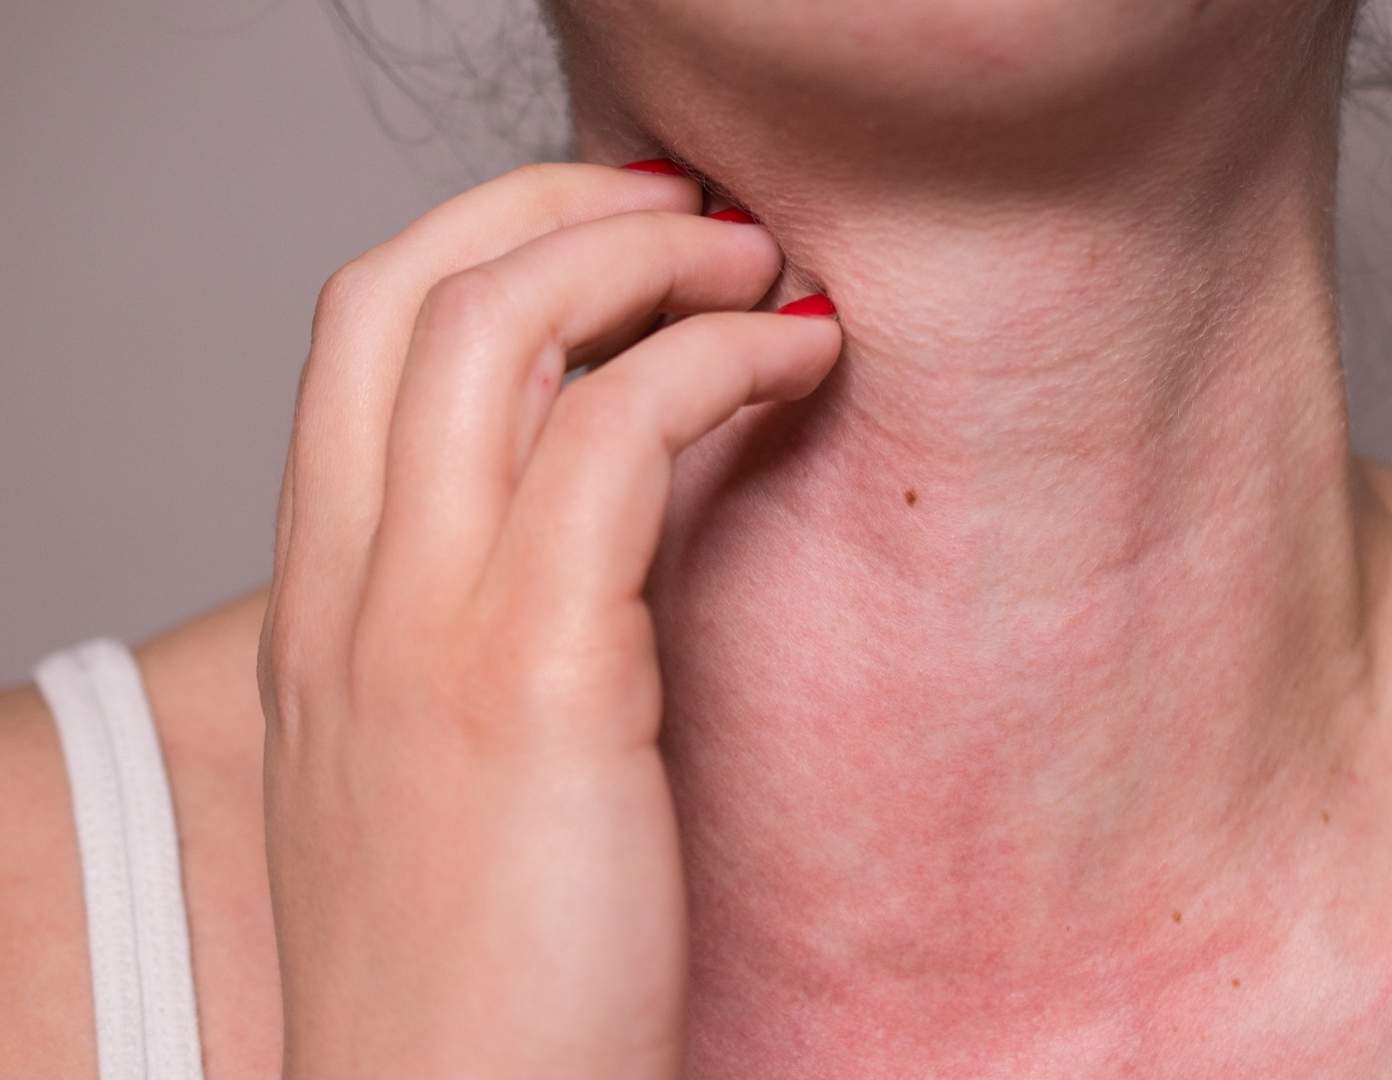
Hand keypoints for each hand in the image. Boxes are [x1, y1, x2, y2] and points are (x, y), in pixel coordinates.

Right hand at [257, 162, 840, 1077]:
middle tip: (694, 214)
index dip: (490, 247)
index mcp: (323, 611)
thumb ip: (503, 627)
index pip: (357, 341)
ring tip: (762, 268)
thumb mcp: (456, 774)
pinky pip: (622, 433)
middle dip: (555, 207)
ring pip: (503, 327)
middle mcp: (351, 593)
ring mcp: (425, 626)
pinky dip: (718, 360)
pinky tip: (800, 363)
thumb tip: (628, 502)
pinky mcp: (536, 677)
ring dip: (649, 258)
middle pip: (408, 290)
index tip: (618, 242)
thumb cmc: (486, 983)